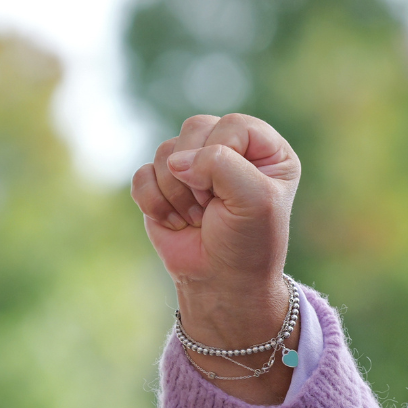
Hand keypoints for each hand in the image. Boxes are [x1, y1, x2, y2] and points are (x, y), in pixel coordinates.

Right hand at [133, 113, 301, 400]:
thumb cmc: (248, 243)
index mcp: (266, 149)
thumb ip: (221, 164)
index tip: (234, 193)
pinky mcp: (162, 183)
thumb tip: (176, 160)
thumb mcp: (254, 201)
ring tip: (199, 218)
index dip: (224, 156)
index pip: (233, 125)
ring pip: (166, 152)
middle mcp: (230, 150)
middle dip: (198, 176)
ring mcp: (194, 165)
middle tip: (213, 207)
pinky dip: (155, 202)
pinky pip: (142, 175)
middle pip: (195, 129)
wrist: (222, 282)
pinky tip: (176, 222)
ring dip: (178, 193)